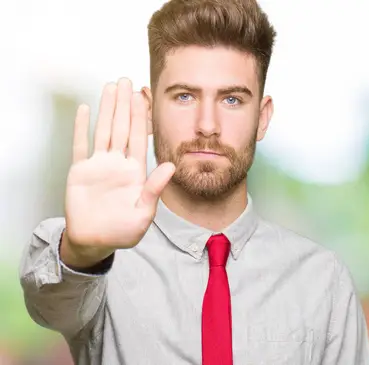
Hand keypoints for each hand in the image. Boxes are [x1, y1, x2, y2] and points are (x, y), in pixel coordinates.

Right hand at [61, 78, 174, 267]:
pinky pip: (80, 145)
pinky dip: (82, 127)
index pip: (139, 137)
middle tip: (126, 80)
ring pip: (103, 130)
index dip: (140, 116)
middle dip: (124, 104)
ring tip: (110, 87)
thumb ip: (155, 189)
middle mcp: (118, 163)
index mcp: (135, 171)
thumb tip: (171, 166)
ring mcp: (99, 165)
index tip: (143, 96)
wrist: (96, 242)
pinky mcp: (80, 171)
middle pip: (121, 127)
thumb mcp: (144, 212)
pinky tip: (85, 110)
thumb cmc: (123, 231)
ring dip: (106, 108)